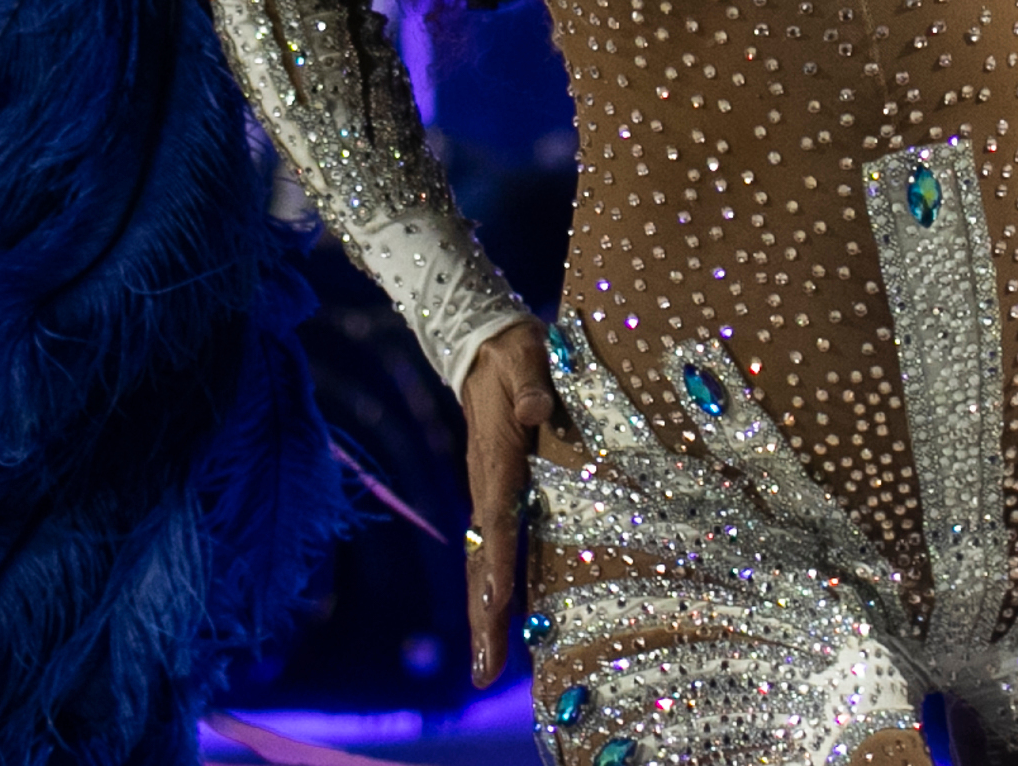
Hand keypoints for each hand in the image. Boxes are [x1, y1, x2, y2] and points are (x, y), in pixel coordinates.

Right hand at [458, 317, 557, 686]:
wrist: (481, 344)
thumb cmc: (514, 351)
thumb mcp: (527, 354)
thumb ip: (533, 383)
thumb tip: (538, 409)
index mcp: (497, 457)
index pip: (498, 515)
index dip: (498, 559)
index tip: (497, 601)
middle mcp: (486, 485)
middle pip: (480, 559)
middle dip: (483, 616)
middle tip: (484, 673)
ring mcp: (486, 495)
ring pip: (480, 564)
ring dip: (483, 616)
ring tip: (486, 671)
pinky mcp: (493, 497)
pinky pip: (488, 553)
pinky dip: (489, 594)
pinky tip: (498, 626)